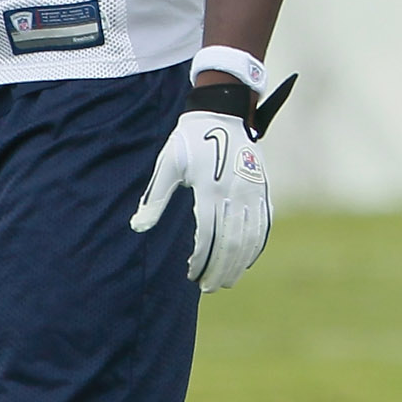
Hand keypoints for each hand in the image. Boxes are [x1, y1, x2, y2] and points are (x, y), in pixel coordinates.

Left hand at [129, 77, 294, 291]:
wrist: (222, 114)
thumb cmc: (189, 141)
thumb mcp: (167, 165)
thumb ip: (155, 197)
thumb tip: (138, 226)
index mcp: (209, 189)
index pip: (208, 236)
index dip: (201, 260)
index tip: (191, 275)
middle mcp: (235, 193)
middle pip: (231, 243)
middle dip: (220, 269)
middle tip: (208, 287)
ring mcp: (252, 192)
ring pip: (250, 238)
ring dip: (239, 263)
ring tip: (226, 280)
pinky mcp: (262, 190)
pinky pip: (263, 225)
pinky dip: (256, 246)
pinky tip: (247, 260)